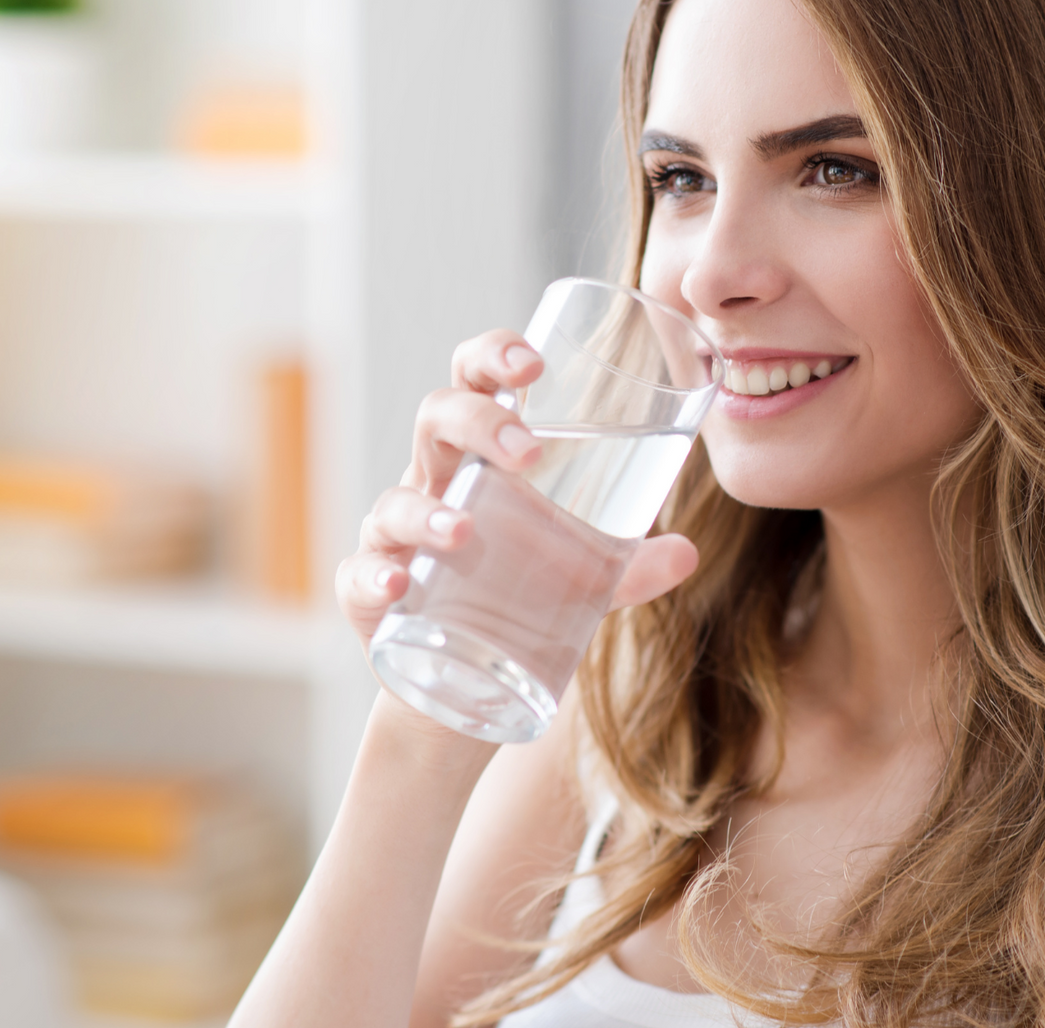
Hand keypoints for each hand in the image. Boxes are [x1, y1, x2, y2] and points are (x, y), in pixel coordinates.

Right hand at [334, 328, 700, 651]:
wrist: (461, 687)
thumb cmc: (517, 600)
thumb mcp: (581, 580)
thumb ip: (628, 566)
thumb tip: (685, 553)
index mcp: (479, 459)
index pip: (475, 381)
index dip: (494, 356)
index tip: (535, 363)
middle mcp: (432, 484)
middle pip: (435, 419)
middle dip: (477, 421)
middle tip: (527, 451)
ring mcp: (395, 538)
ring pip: (393, 501)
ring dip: (427, 510)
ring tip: (464, 532)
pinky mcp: (370, 596)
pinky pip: (359, 575)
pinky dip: (375, 575)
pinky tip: (399, 583)